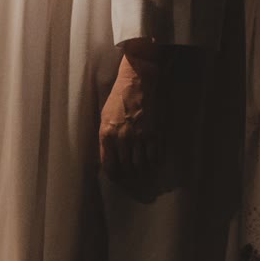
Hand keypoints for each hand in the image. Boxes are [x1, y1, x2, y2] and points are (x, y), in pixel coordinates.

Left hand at [98, 49, 164, 179]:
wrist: (138, 82)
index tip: (117, 178)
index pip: (109, 165)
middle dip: (129, 174)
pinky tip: (153, 161)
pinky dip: (154, 161)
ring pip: (141, 164)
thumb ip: (106, 137)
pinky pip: (155, 156)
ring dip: (142, 170)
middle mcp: (122, 139)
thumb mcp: (105, 117)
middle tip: (132, 177)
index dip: (113, 175)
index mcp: (106, 135)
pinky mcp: (154, 134)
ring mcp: (139, 137)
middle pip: (126, 167)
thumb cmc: (119, 98)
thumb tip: (109, 154)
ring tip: (143, 171)